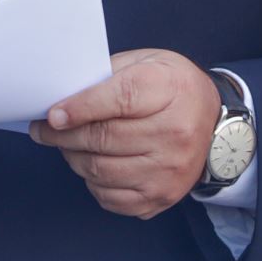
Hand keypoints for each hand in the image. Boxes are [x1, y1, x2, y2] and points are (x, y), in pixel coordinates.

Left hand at [28, 49, 221, 218]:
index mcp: (167, 90)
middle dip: (63, 135)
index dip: (78, 108)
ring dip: (73, 158)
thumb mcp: (145, 62)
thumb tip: (63, 97)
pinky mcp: (163, 196)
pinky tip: (91, 166)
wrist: (217, 124)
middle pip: (103, 138)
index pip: (117, 100)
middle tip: (44, 130)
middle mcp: (173, 133)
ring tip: (66, 145)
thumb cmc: (172, 87)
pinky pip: (113, 198)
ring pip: (101, 171)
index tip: (51, 115)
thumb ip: (106, 76)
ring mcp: (169, 170)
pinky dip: (93, 183)